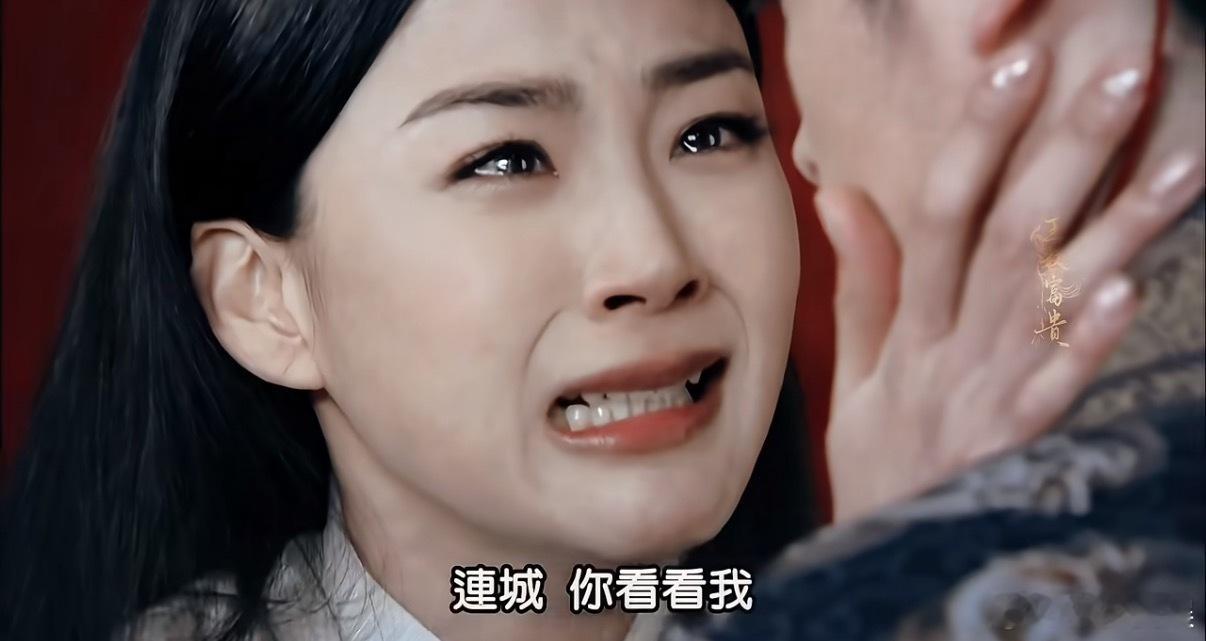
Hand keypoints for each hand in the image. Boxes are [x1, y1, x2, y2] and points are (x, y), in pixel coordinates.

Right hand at [819, 44, 1205, 522]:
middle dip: (1065, 149)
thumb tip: (841, 193)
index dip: (977, 135)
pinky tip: (1125, 293)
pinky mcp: (1006, 449)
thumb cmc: (880, 458)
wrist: (883, 557)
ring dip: (1110, 232)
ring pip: (1045, 302)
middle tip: (1123, 72)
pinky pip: (1048, 394)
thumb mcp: (859, 369)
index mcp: (913, 324)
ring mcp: (982, 397)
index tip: (1017, 63)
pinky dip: (1082, 347)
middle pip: (1007, 236)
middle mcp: (950, 348)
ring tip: (1177, 164)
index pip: (939, 210)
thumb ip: (861, 280)